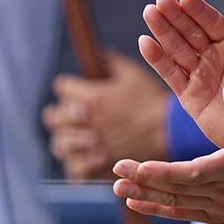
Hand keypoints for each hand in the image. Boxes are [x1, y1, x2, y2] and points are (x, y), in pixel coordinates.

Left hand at [42, 49, 168, 180]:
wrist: (170, 130)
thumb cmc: (152, 101)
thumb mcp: (133, 74)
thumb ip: (110, 61)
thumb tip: (96, 54)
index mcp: (94, 98)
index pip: (61, 87)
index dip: (68, 85)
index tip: (75, 87)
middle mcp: (88, 123)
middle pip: (54, 117)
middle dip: (61, 111)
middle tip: (72, 112)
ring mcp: (92, 146)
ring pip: (60, 144)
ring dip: (65, 138)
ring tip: (75, 135)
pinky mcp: (100, 165)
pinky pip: (74, 169)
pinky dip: (75, 164)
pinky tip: (83, 157)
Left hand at [113, 83, 223, 223]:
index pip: (195, 172)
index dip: (165, 172)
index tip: (140, 167)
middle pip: (178, 189)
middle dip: (144, 180)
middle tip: (117, 169)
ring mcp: (220, 206)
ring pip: (177, 204)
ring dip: (145, 197)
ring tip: (117, 187)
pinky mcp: (217, 214)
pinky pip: (183, 214)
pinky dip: (159, 209)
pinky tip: (136, 203)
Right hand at [138, 0, 223, 148]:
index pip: (212, 21)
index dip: (198, 9)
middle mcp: (214, 57)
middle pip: (190, 31)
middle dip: (175, 15)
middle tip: (160, 0)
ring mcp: (201, 76)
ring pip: (177, 49)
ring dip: (162, 32)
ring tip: (150, 13)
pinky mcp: (191, 98)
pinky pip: (172, 75)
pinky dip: (158, 60)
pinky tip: (146, 42)